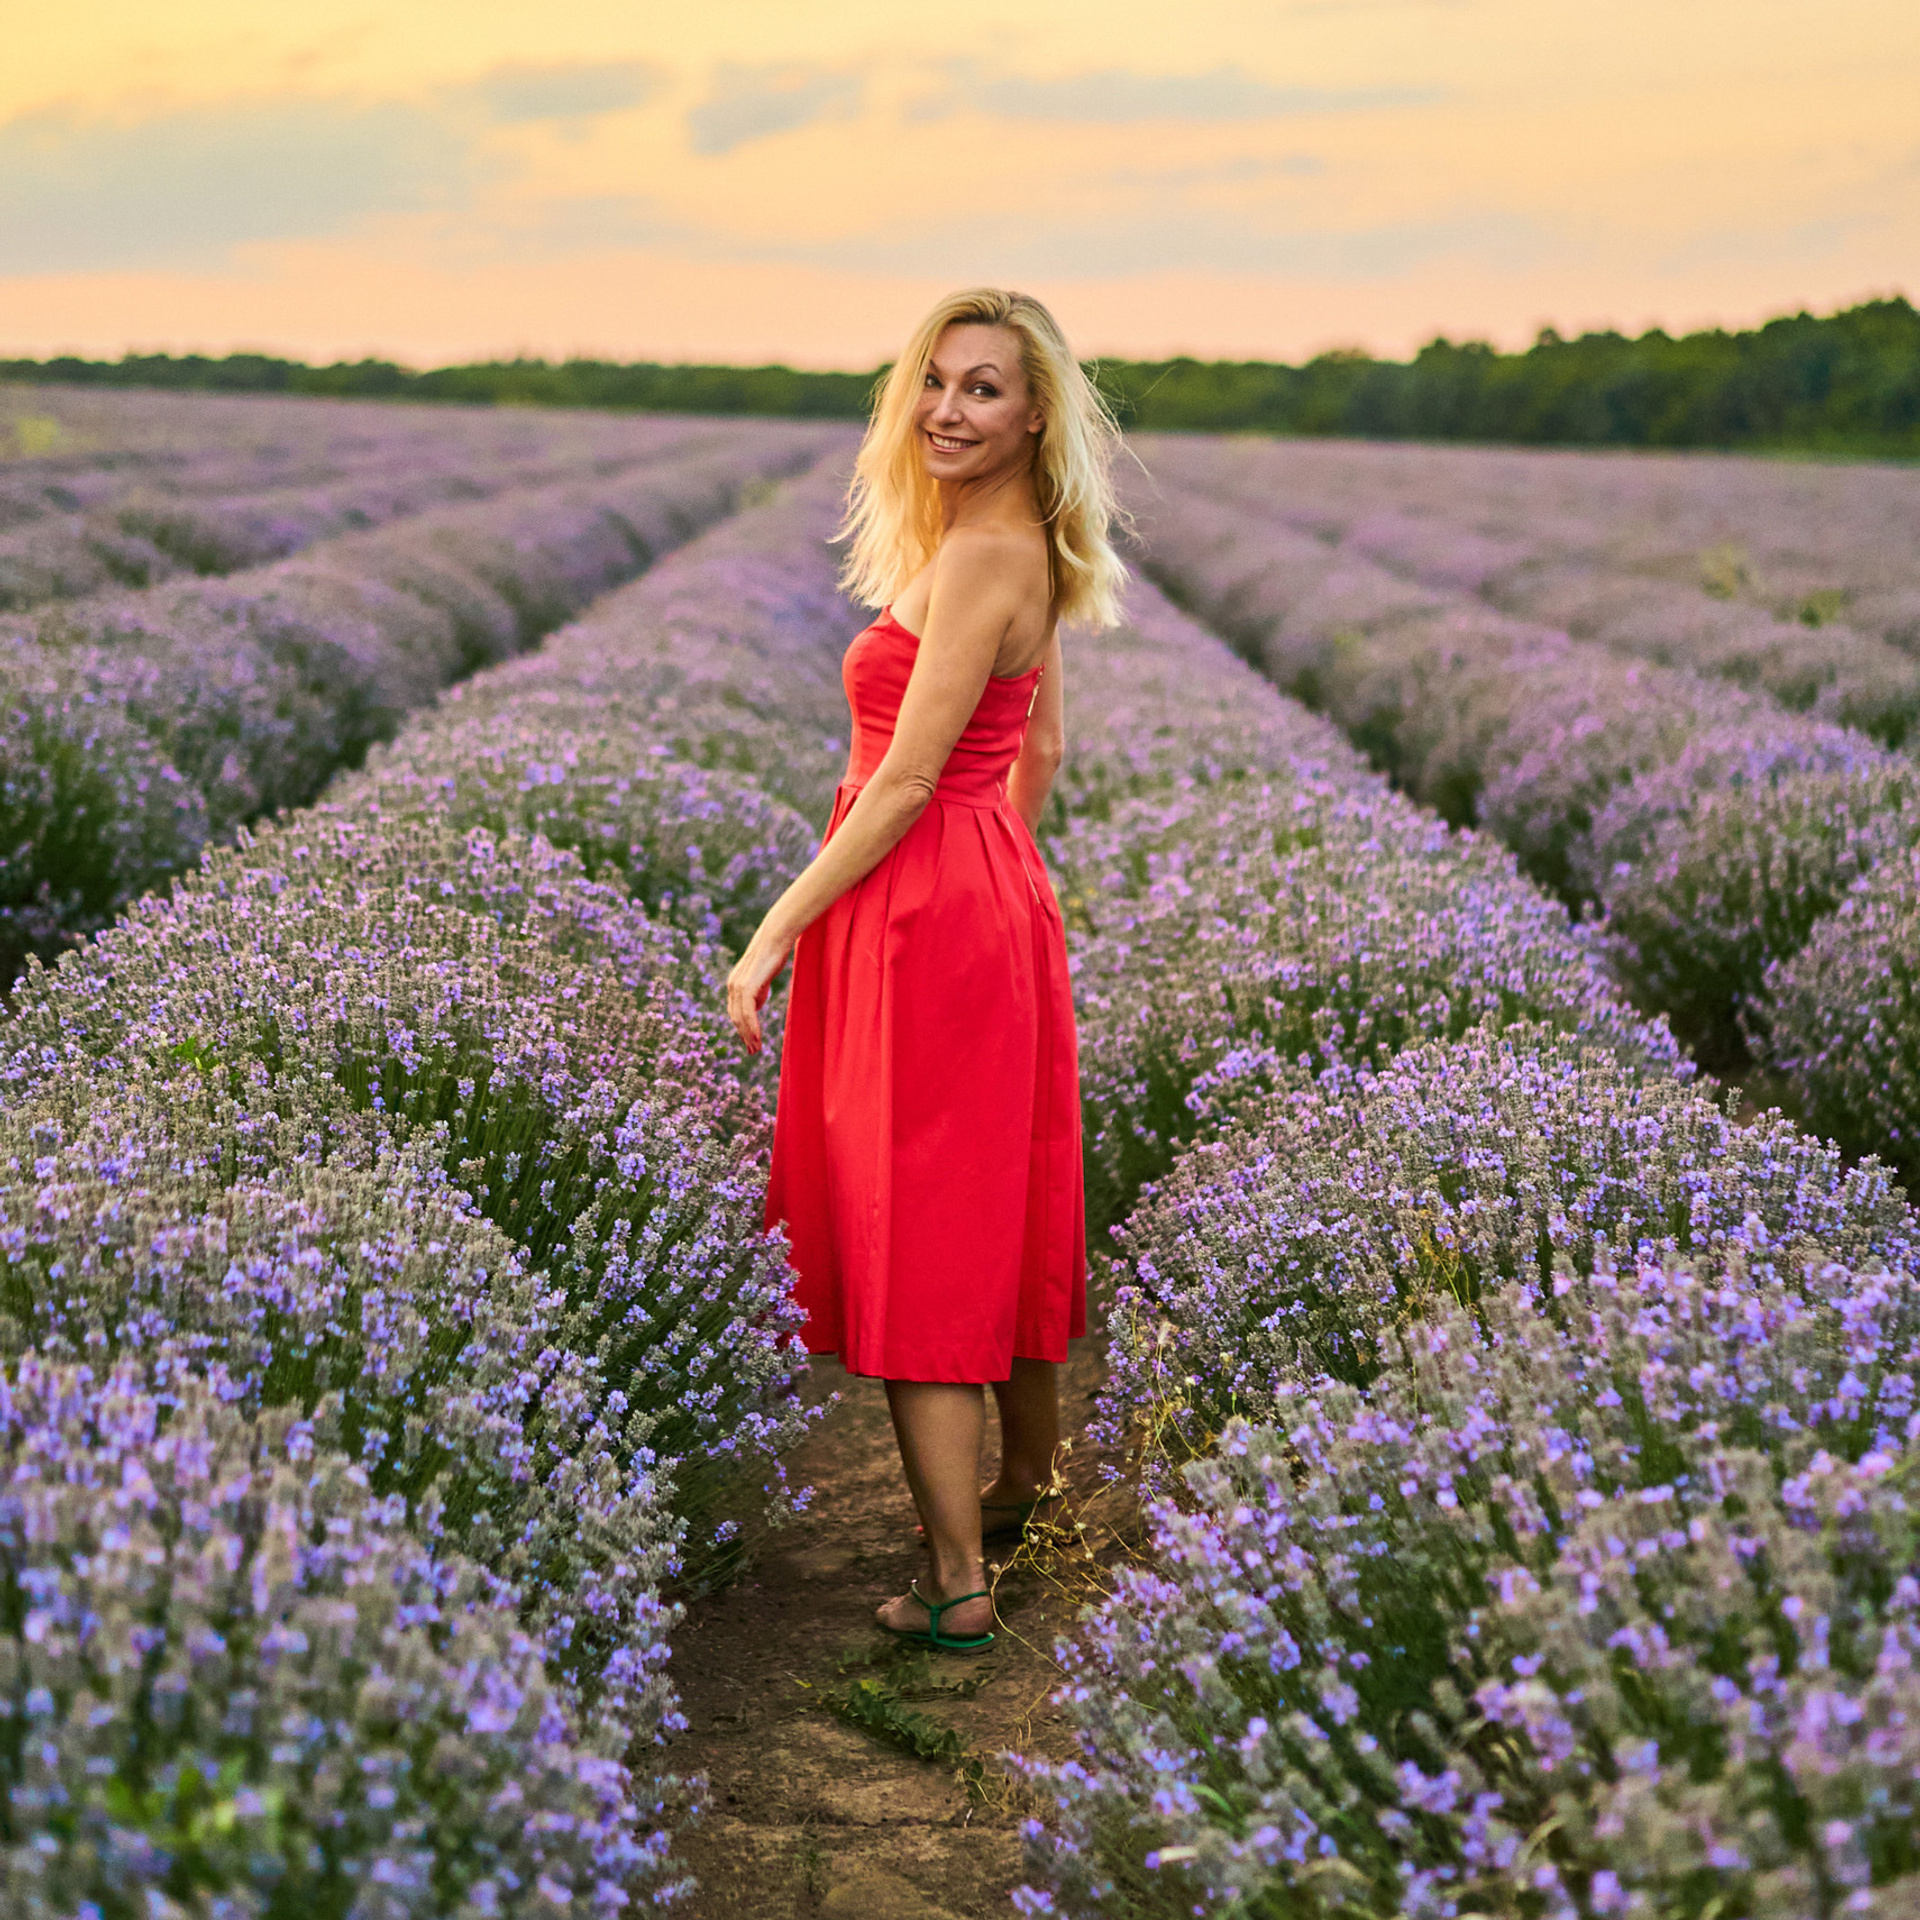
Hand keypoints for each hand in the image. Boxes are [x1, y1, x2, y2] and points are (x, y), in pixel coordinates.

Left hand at [726, 931, 792, 1053]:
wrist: (775, 938)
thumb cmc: (773, 954)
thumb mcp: (763, 977)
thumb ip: (758, 992)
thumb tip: (756, 1007)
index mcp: (734, 984)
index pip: (735, 1012)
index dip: (742, 1028)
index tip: (751, 1042)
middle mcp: (732, 986)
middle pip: (735, 1018)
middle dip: (744, 1036)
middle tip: (753, 1051)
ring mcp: (737, 986)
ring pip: (740, 1018)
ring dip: (748, 1036)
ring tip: (756, 1049)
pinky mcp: (747, 986)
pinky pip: (748, 1013)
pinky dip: (752, 1027)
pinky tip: (758, 1038)